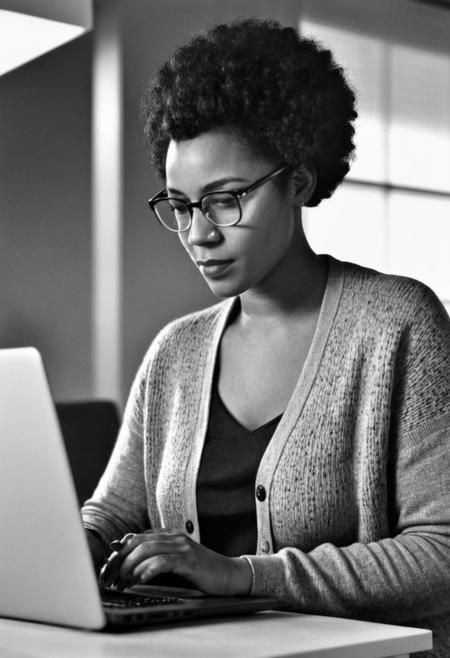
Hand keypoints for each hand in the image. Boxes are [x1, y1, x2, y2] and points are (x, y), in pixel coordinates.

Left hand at [99, 529, 252, 595]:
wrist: (228, 574)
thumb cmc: (201, 570)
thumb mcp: (175, 561)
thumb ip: (156, 556)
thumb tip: (128, 558)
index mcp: (170, 535)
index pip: (138, 537)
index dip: (121, 551)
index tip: (110, 565)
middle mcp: (175, 537)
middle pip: (139, 543)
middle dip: (121, 560)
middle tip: (112, 577)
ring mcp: (183, 547)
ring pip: (148, 550)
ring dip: (131, 567)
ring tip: (123, 581)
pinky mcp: (189, 561)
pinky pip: (164, 562)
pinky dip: (149, 569)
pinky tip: (141, 579)